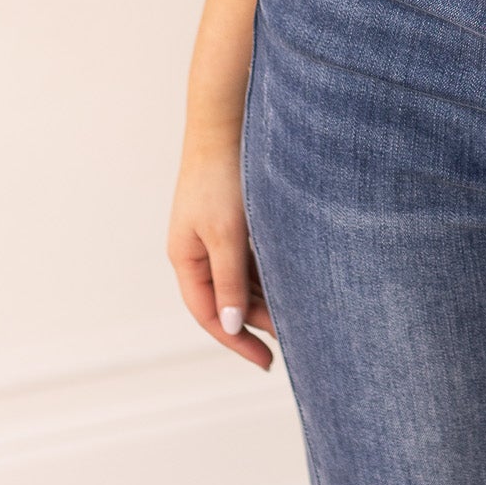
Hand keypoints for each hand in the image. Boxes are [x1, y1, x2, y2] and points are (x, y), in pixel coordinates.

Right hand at [168, 139, 276, 369]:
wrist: (227, 122)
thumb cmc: (222, 177)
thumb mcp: (227, 234)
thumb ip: (229, 281)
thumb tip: (230, 326)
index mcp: (185, 258)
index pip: (209, 314)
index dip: (236, 341)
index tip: (266, 361)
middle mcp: (198, 250)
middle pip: (226, 299)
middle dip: (256, 322)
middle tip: (294, 338)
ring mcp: (215, 233)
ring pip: (241, 279)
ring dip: (265, 298)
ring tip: (300, 314)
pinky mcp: (234, 217)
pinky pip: (250, 256)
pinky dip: (268, 272)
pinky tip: (293, 279)